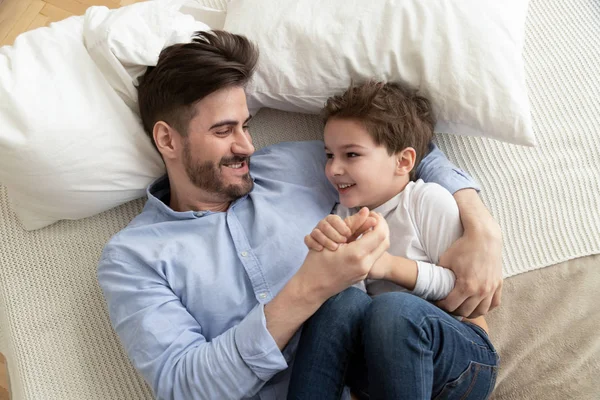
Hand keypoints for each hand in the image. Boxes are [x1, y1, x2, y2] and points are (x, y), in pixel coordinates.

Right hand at [296, 212, 389, 301]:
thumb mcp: (332, 240)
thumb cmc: (317, 262)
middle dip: (381, 227)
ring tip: (367, 228)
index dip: (378, 221)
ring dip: (377, 237)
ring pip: (381, 250)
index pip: (379, 233)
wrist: (313, 287)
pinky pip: (374, 257)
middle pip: (385, 241)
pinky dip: (372, 245)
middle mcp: (365, 264)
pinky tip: (362, 240)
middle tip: (373, 218)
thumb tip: (366, 212)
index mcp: (357, 254)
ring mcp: (365, 272)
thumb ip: (352, 226)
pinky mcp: (362, 275)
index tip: (372, 214)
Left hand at [436, 190, 502, 316]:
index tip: (437, 302)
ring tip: (461, 307)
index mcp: (466, 286)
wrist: (484, 237)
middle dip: (454, 311)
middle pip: (465, 312)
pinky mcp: (499, 284)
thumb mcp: (445, 261)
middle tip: (448, 305)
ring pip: (481, 311)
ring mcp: (491, 289)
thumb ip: (440, 276)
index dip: (441, 306)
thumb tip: (431, 286)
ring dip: (470, 312)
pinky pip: (494, 304)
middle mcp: (481, 291)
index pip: (451, 306)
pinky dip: (485, 307)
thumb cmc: (463, 247)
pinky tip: (477, 304)